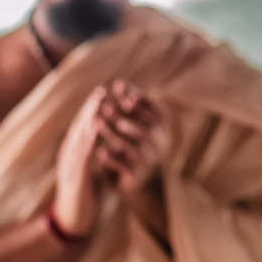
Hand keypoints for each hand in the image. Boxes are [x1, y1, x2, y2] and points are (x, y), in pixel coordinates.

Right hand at [50, 86, 114, 238]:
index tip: (104, 93)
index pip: (83, 127)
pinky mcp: (75, 179)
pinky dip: (89, 142)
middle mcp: (69, 157)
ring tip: (99, 104)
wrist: (73, 221)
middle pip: (79, 128)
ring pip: (79, 139)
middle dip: (90, 109)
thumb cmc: (86, 197)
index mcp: (74, 154)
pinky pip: (82, 158)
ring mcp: (70, 167)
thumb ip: (98, 156)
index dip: (92, 109)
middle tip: (101, 91)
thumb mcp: (93, 172)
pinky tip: (97, 131)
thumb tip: (110, 141)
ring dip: (89, 120)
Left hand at [96, 80, 170, 245]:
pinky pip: (124, 167)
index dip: (141, 100)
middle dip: (125, 117)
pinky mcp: (136, 176)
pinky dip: (112, 159)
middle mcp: (161, 144)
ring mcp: (149, 161)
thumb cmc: (136, 141)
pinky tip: (99, 151)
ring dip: (115, 135)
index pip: (157, 112)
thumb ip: (129, 104)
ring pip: (133, 148)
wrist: (142, 178)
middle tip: (105, 107)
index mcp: (163, 129)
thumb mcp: (137, 122)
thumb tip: (119, 82)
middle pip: (145, 130)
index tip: (120, 88)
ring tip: (97, 124)